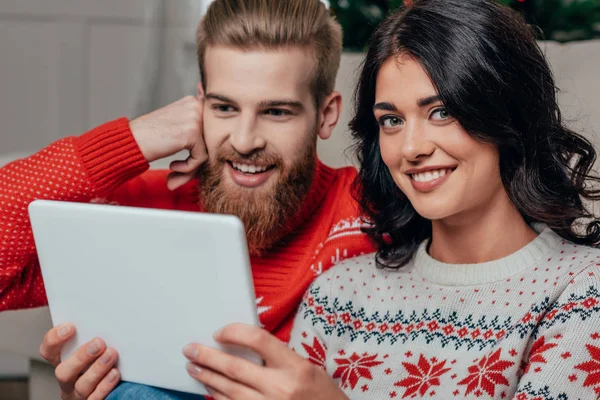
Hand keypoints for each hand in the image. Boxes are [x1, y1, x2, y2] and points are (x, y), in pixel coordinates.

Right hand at [40, 323, 119, 399]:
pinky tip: (115, 374)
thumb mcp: (91, 347)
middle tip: (99, 343)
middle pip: (64, 371)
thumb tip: (104, 315)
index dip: (55, 339)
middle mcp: (68, 379)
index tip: (70, 327)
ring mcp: (78, 394)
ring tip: (111, 355)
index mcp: (63, 362)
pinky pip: (95, 398)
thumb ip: (90, 335)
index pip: (48, 351)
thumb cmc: (99, 361)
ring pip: (82, 386)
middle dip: (81, 356)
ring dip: (97, 369)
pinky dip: (105, 386)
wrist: (107, 390)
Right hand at [129, 95, 206, 189]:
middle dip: (197, 161)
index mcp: (194, 102)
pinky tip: (173, 166)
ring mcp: (195, 118)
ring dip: (193, 167)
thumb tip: (217, 154)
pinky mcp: (192, 132)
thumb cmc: (151, 139)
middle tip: (179, 173)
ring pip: (208, 150)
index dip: (202, 150)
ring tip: (175, 171)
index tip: (185, 163)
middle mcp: (196, 105)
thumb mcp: (178, 131)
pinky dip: (189, 168)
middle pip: (211, 141)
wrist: (130, 141)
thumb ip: (198, 137)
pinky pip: (201, 158)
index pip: (212, 131)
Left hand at [183, 324, 346, 399]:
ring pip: (229, 390)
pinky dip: (219, 398)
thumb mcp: (308, 368)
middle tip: (190, 349)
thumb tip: (245, 346)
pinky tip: (210, 391)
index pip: (258, 340)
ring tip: (194, 368)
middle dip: (207, 357)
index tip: (220, 332)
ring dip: (208, 378)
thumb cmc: (322, 396)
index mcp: (295, 368)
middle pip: (235, 368)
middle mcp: (281, 388)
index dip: (234, 333)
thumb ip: (279, 357)